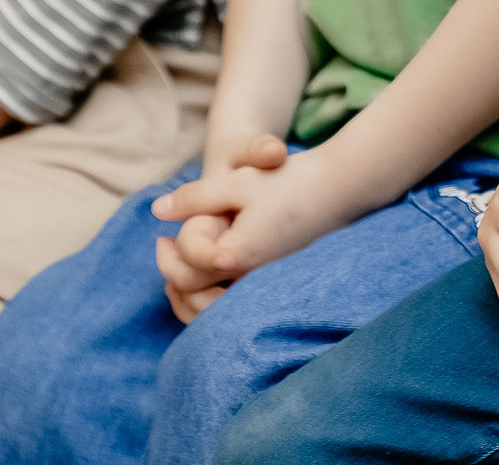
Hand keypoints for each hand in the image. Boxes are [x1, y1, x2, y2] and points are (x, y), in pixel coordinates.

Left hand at [151, 137, 349, 323]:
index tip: (164, 232)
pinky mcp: (277, 291)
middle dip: (170, 272)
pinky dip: (210, 305)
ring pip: (212, 315)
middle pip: (193, 297)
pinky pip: (233, 314)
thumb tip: (156, 211)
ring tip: (175, 273)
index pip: (186, 267)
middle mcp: (252, 282)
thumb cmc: (289, 182)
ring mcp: (266, 290)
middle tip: (162, 247)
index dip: (172, 249)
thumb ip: (193, 198)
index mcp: (238, 257)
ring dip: (186, 296)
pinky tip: (206, 283)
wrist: (341, 190)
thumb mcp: (236, 182)